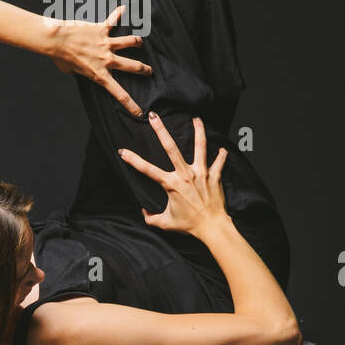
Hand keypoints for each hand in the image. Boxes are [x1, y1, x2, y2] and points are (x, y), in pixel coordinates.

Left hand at [48, 4, 151, 117]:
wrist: (56, 40)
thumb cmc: (59, 57)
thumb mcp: (69, 71)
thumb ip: (76, 72)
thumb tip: (75, 71)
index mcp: (99, 74)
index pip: (119, 93)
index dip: (131, 105)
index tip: (140, 113)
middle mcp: (107, 59)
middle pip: (133, 66)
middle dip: (144, 70)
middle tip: (149, 71)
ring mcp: (106, 44)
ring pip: (129, 42)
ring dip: (136, 42)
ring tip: (140, 43)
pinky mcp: (101, 30)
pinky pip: (112, 20)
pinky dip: (118, 13)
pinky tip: (123, 7)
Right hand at [117, 115, 229, 236]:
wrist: (212, 227)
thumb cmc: (190, 226)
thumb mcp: (166, 223)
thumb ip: (151, 218)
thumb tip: (144, 212)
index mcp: (171, 184)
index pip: (147, 169)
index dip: (133, 160)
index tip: (122, 151)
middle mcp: (185, 174)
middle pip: (171, 148)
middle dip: (161, 130)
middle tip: (153, 116)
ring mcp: (201, 173)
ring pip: (200, 147)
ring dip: (198, 131)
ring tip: (196, 119)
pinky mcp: (214, 176)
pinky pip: (219, 162)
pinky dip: (221, 155)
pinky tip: (222, 148)